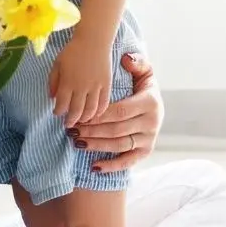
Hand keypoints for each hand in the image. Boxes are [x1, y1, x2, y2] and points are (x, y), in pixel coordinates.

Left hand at [50, 35, 111, 127]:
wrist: (93, 40)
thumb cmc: (72, 50)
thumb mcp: (57, 64)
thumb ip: (53, 81)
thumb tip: (51, 97)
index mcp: (67, 82)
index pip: (61, 105)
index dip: (58, 112)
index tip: (57, 113)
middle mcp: (81, 87)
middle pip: (76, 111)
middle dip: (71, 120)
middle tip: (68, 124)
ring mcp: (95, 87)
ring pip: (91, 110)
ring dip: (85, 118)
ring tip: (81, 120)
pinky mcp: (107, 85)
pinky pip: (104, 103)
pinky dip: (100, 111)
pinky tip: (95, 114)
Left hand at [68, 53, 163, 172]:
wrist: (154, 102)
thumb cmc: (141, 85)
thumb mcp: (142, 70)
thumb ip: (136, 63)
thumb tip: (126, 59)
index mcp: (150, 102)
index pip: (121, 111)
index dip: (99, 115)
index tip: (80, 114)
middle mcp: (152, 122)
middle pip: (117, 129)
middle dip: (92, 130)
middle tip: (71, 128)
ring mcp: (150, 139)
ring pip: (119, 145)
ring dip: (96, 145)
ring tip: (76, 141)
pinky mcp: (146, 151)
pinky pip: (128, 162)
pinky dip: (112, 166)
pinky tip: (93, 166)